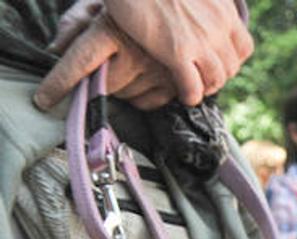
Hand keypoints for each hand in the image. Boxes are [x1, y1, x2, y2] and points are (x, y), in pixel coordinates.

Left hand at [35, 6, 175, 109]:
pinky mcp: (177, 84)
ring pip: (126, 96)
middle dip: (100, 79)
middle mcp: (137, 52)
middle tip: (108, 62)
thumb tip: (56, 49)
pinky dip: (142, 95)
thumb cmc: (138, 5)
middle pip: (104, 86)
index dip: (59, 83)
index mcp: (112, 28)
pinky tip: (146, 75)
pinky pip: (148, 103)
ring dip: (122, 86)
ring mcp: (159, 70)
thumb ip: (75, 22)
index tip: (44, 100)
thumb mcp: (100, 4)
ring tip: (131, 64)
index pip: (79, 62)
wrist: (184, 7)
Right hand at [101, 0, 252, 104]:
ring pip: (216, 80)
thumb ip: (204, 4)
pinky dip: (191, 95)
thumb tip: (202, 11)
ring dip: (206, 88)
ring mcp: (200, 40)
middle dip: (218, 77)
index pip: (244, 47)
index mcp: (224, 10)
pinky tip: (182, 95)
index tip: (218, 62)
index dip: (232, 59)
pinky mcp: (176, 51)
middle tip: (202, 79)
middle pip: (231, 67)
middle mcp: (218, 26)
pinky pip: (193, 86)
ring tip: (193, 89)